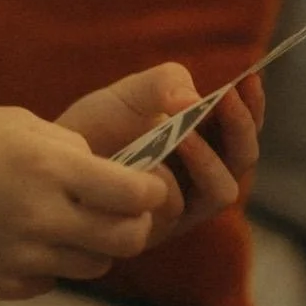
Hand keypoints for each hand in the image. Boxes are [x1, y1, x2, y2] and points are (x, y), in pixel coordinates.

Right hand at [0, 107, 175, 302]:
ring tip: (66, 224)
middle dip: (134, 225)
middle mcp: (42, 216)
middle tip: (118, 212)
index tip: (147, 186)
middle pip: (127, 239)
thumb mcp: (15, 123)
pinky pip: (51, 280)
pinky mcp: (5, 285)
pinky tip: (24, 240)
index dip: (152, 190)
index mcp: (49, 167)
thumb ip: (68, 146)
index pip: (136, 194)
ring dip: (93, 246)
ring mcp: (23, 256)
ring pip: (95, 266)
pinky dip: (50, 264)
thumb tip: (110, 171)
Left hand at [56, 61, 263, 230]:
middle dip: (240, 128)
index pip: (242, 126)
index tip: (250, 78)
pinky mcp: (161, 228)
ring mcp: (184, 204)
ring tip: (184, 131)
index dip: (252, 105)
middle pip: (243, 158)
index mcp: (202, 140)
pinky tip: (152, 161)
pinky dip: (174, 184)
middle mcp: (201, 175)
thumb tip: (194, 100)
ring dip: (209, 158)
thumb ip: (163, 83)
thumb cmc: (96, 129)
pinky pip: (184, 210)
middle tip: (226, 99)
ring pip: (224, 189)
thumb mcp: (129, 95)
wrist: (53, 163)